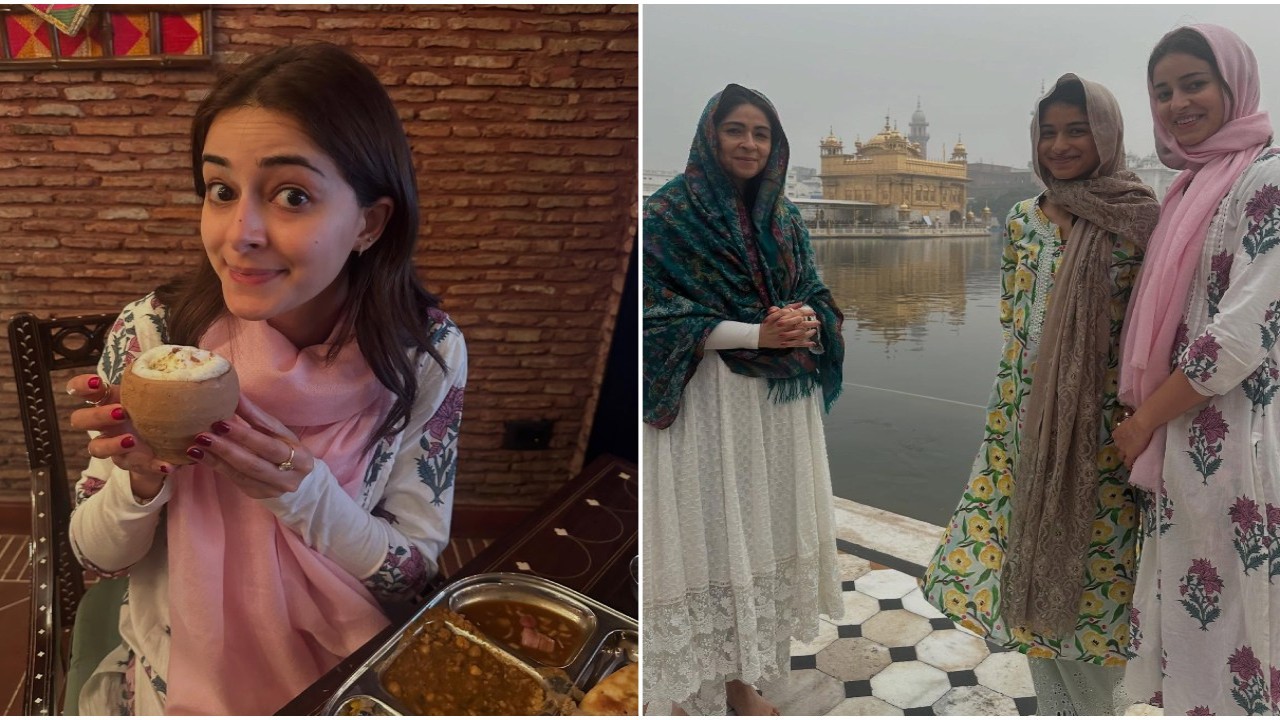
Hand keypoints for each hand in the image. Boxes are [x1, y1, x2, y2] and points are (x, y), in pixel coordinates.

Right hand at [67, 373, 171, 498]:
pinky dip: (152, 465)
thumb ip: (162, 379)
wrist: (167, 444)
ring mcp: (113, 445)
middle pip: (80, 420)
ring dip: (112, 444)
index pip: (81, 390)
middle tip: (121, 412)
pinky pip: (135, 467)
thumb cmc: (157, 409)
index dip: (81, 385)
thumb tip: (189, 355)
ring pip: (96, 448)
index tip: (96, 383)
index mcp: (108, 400)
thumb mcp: (158, 393)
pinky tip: (167, 464)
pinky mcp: (130, 464)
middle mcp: (104, 424)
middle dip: (97, 416)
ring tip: (132, 440)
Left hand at [186, 395, 313, 499]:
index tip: (221, 422)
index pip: (270, 444)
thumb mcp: (277, 432)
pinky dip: (215, 466)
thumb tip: (234, 395)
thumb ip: (256, 416)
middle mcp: (290, 476)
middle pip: (255, 462)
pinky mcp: (257, 493)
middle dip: (227, 448)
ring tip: (195, 446)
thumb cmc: (284, 447)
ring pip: (241, 473)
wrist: (296, 477)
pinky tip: (200, 456)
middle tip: (203, 435)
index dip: (245, 434)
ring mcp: (273, 488)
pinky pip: (234, 479)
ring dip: (217, 458)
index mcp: (300, 456)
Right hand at [758, 303, 819, 348]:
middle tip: (818, 322)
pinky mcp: (785, 344)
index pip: (797, 314)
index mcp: (783, 318)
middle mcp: (785, 327)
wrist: (758, 336)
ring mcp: (785, 336)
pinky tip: (812, 343)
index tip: (813, 312)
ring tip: (814, 331)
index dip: (806, 313)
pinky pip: (797, 344)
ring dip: (809, 333)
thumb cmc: (768, 324)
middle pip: (801, 324)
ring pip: (800, 335)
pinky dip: (805, 344)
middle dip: (811, 323)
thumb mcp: (775, 313)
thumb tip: (800, 303)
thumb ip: (788, 307)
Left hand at [1113, 406, 1154, 469]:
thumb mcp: (1129, 423)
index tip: (1126, 444)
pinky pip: (1127, 462)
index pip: (1118, 440)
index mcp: (1116, 434)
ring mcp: (1123, 450)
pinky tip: (1131, 467)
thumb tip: (1132, 423)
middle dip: (1122, 450)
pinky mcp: (1130, 455)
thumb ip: (1129, 426)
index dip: (1122, 443)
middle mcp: (1117, 442)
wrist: (1141, 425)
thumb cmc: (1137, 420)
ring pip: (1121, 456)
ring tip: (1130, 460)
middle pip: (1118, 448)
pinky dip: (1129, 465)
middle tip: (1128, 452)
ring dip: (1125, 458)